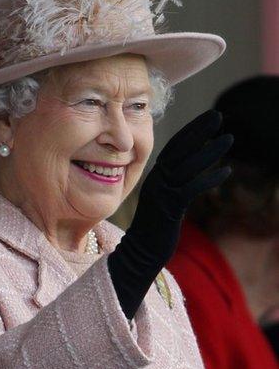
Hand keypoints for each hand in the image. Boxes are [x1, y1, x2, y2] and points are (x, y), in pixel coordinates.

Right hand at [107, 110, 233, 319]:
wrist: (139, 253)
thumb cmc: (152, 229)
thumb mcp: (161, 201)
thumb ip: (171, 185)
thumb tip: (187, 175)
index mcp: (155, 177)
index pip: (173, 146)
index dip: (190, 130)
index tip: (206, 118)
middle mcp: (156, 180)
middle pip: (179, 149)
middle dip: (199, 130)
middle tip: (218, 115)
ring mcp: (162, 193)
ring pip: (188, 166)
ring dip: (210, 151)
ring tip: (229, 138)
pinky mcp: (169, 208)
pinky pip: (192, 188)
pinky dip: (210, 178)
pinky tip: (227, 171)